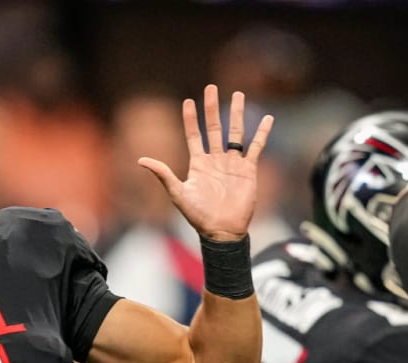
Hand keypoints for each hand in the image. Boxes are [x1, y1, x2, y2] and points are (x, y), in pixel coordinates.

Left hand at [137, 84, 273, 240]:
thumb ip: (163, 174)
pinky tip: (266, 118)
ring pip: (235, 132)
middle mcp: (215, 160)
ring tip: (237, 94)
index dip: (190, 119)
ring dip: (236, 113)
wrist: (222, 230)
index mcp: (198, 164)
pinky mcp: (248, 170)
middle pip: (214, 128)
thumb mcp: (178, 193)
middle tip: (211, 88)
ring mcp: (232, 163)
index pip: (193, 135)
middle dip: (212, 108)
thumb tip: (141, 159)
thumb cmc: (199, 215)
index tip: (188, 101)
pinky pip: (256, 147)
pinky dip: (261, 133)